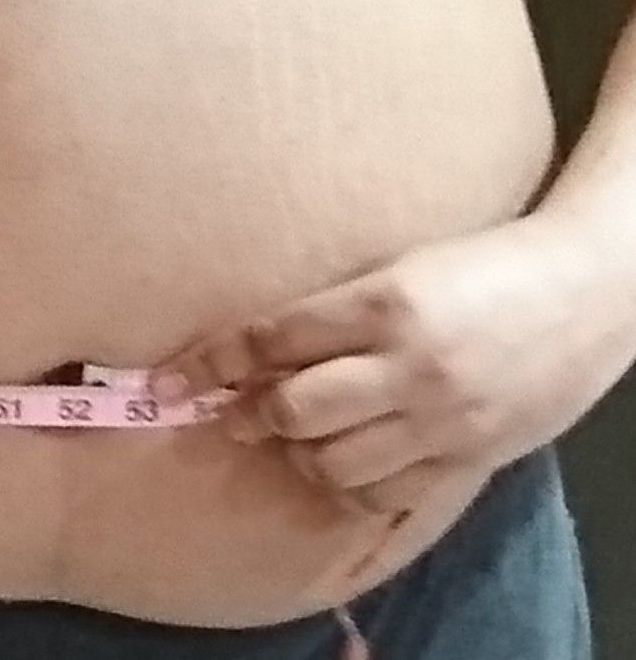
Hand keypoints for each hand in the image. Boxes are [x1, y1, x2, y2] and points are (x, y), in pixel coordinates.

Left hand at [147, 214, 635, 514]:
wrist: (588, 292)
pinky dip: (346, 485)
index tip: (173, 378)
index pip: (273, 338)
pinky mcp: (466, 457)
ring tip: (293, 433)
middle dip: (251, 411)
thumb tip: (258, 352)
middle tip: (237, 408)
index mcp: (387, 301)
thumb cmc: (484, 267)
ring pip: (330, 461)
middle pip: (293, 409)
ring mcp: (440, 418)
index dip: (213, 360)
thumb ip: (334, 313)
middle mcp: (410, 365)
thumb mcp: (401, 268)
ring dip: (295, 451)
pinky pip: (382, 494)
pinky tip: (341, 462)